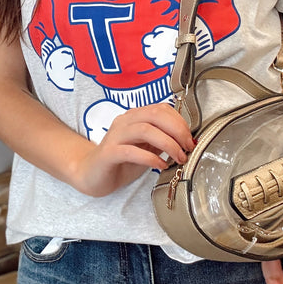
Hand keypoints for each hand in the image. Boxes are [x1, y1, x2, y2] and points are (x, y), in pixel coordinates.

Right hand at [70, 102, 193, 196]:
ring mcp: (115, 136)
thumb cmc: (122, 161)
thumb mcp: (147, 148)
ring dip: (167, 144)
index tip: (190, 139)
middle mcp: (124, 121)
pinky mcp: (108, 153)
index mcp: (135, 117)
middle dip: (177, 130)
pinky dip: (150, 158)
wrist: (92, 174)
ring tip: (178, 158)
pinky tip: (160, 166)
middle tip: (188, 148)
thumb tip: (187, 140)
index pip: (162, 109)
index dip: (180, 122)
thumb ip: (163, 141)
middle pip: (155, 115)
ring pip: (145, 130)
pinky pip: (131, 151)